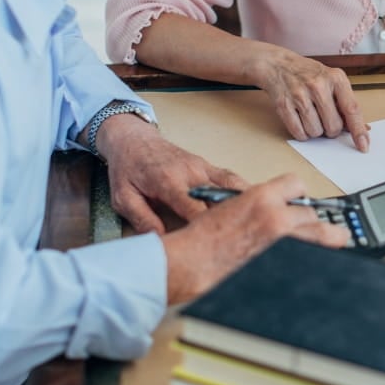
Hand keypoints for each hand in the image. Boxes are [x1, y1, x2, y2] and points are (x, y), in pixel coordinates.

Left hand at [97, 114, 247, 234]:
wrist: (132, 140)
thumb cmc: (127, 168)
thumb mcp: (123, 198)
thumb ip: (142, 219)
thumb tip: (162, 241)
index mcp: (168, 181)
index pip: (195, 209)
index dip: (208, 228)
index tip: (218, 244)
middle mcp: (190, 173)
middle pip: (219, 199)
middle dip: (233, 219)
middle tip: (247, 238)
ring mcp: (202, 167)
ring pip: (231, 187)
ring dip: (246, 204)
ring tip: (261, 222)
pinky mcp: (207, 166)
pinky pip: (230, 179)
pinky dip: (244, 191)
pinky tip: (256, 205)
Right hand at [161, 174, 350, 302]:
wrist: (191, 262)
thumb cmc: (202, 238)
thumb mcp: (231, 206)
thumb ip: (259, 206)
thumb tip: (278, 209)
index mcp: (261, 198)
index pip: (296, 184)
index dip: (300, 195)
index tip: (302, 203)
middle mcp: (276, 218)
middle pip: (313, 214)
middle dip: (315, 222)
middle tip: (323, 229)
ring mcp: (281, 243)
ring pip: (320, 237)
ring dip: (322, 240)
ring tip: (334, 243)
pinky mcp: (282, 263)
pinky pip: (309, 258)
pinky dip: (312, 259)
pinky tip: (315, 263)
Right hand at [249, 45, 369, 150]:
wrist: (278, 65)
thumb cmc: (309, 74)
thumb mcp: (332, 81)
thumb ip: (347, 103)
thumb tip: (363, 128)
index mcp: (336, 78)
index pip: (352, 109)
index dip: (358, 130)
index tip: (363, 145)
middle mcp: (318, 85)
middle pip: (333, 126)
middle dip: (331, 129)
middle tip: (324, 118)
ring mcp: (300, 95)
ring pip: (316, 132)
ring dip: (315, 130)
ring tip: (310, 115)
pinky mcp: (284, 105)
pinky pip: (299, 133)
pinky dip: (302, 133)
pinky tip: (300, 119)